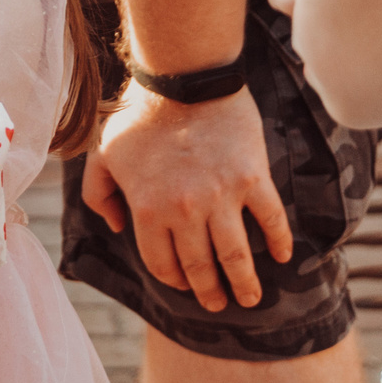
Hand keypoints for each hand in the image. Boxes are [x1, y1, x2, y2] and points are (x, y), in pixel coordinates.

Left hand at [84, 86, 292, 311]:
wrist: (182, 78)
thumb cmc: (139, 116)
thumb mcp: (103, 155)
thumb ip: (98, 194)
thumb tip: (114, 226)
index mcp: (149, 210)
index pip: (163, 263)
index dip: (174, 280)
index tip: (183, 286)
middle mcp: (186, 211)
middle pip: (201, 267)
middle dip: (211, 293)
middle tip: (220, 304)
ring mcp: (223, 197)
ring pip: (237, 255)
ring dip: (245, 282)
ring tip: (251, 298)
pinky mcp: (253, 178)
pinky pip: (271, 219)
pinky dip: (280, 241)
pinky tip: (282, 256)